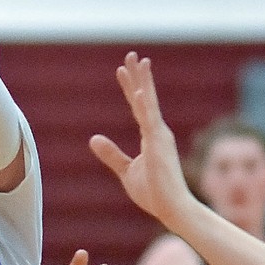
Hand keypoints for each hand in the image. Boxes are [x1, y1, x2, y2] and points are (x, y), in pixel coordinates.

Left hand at [89, 52, 195, 234]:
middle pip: (145, 98)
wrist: (170, 208)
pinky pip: (152, 123)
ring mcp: (160, 137)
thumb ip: (111, 154)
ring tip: (137, 62)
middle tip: (132, 55)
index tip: (122, 70)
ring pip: (149, 104)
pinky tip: (141, 92)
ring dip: (143, 83)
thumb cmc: (153, 192)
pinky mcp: (160, 146)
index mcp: (150, 136)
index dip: (130, 88)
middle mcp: (157, 131)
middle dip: (138, 76)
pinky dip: (146, 107)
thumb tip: (94, 139)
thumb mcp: (126, 170)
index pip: (138, 106)